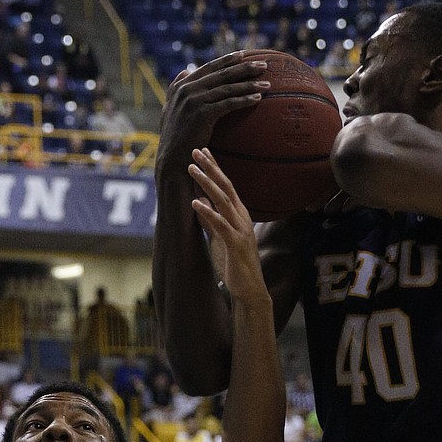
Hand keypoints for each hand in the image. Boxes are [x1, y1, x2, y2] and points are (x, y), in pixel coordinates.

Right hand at [156, 53, 269, 171]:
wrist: (171, 158)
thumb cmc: (175, 138)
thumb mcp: (170, 109)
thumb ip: (175, 89)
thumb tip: (185, 71)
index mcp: (181, 86)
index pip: (209, 68)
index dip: (228, 60)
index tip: (244, 55)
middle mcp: (187, 90)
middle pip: (222, 75)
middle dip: (245, 68)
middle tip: (264, 65)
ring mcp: (194, 101)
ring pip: (227, 88)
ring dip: (250, 84)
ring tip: (267, 84)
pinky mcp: (202, 114)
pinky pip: (228, 104)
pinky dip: (244, 100)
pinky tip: (258, 98)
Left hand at [188, 148, 268, 305]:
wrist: (249, 291)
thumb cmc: (235, 266)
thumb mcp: (219, 239)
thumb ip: (211, 221)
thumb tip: (199, 202)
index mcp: (238, 216)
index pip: (226, 187)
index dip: (215, 168)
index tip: (202, 151)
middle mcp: (242, 219)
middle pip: (226, 188)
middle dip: (211, 168)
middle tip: (196, 150)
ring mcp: (240, 231)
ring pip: (224, 201)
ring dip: (207, 184)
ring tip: (192, 169)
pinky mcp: (236, 245)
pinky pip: (221, 226)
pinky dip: (208, 213)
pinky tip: (195, 203)